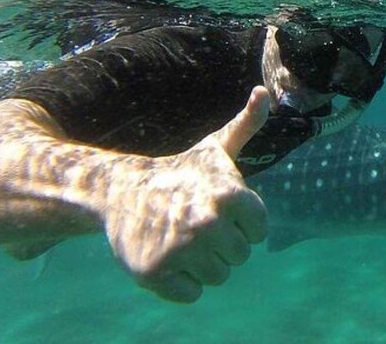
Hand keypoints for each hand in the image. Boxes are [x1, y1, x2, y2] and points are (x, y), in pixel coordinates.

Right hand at [102, 86, 270, 301]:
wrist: (121, 191)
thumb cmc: (180, 173)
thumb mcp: (215, 149)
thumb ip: (246, 125)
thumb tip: (264, 92)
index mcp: (232, 196)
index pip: (258, 232)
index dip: (240, 222)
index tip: (217, 207)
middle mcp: (209, 223)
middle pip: (240, 256)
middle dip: (222, 243)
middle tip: (194, 222)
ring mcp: (182, 250)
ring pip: (218, 277)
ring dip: (202, 263)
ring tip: (181, 237)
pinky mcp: (156, 274)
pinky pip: (192, 294)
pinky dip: (180, 282)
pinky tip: (166, 255)